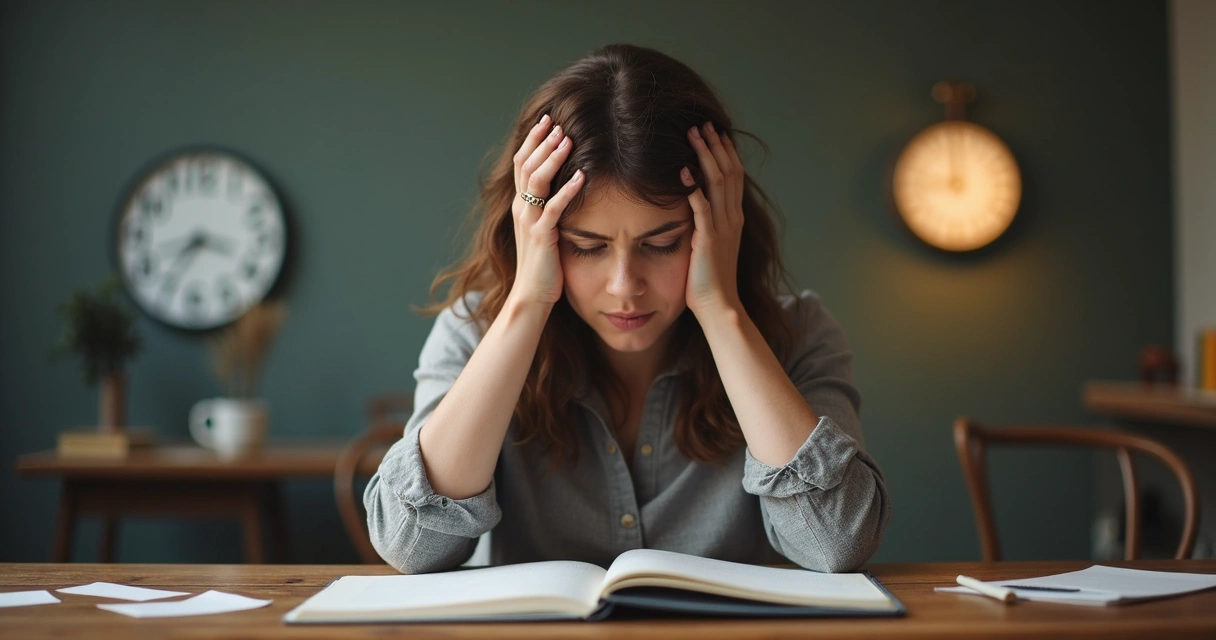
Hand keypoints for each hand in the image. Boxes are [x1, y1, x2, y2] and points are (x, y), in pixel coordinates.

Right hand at [506, 114, 584, 307]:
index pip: (521, 164)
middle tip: (557, 121)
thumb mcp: (543, 231)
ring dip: (552, 158)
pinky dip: (567, 190)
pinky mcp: (542, 237)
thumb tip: (565, 187)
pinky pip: (553, 208)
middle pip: (526, 165)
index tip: (545, 120)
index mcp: (521, 206)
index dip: (532, 140)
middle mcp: (521, 210)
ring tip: (567, 140)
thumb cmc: (543, 266)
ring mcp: (529, 222)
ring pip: (535, 181)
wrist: (531, 296)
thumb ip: (548, 209)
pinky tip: (582, 175)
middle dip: (541, 141)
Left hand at [683, 121, 743, 316]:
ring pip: (717, 183)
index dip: (725, 153)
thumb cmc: (710, 281)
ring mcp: (723, 228)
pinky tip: (682, 171)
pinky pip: (701, 207)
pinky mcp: (708, 239)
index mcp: (734, 219)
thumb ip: (708, 224)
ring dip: (705, 157)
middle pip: (728, 172)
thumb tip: (695, 206)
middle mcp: (732, 218)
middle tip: (703, 125)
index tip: (715, 134)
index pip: (734, 177)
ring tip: (693, 136)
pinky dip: (692, 187)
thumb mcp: (712, 245)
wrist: (719, 306)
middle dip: (715, 146)